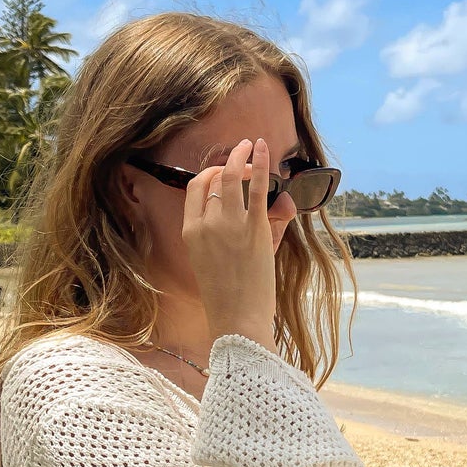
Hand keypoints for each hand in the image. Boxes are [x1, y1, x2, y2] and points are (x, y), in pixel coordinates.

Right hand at [182, 136, 276, 351]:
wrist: (236, 319)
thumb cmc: (229, 296)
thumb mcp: (222, 260)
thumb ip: (243, 231)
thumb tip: (276, 204)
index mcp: (190, 231)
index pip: (195, 189)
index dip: (210, 174)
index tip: (225, 171)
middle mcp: (205, 224)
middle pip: (213, 179)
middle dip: (229, 162)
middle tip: (243, 155)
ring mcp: (228, 225)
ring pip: (232, 177)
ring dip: (243, 157)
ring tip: (255, 146)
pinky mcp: (253, 228)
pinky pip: (257, 187)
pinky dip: (261, 163)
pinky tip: (265, 148)